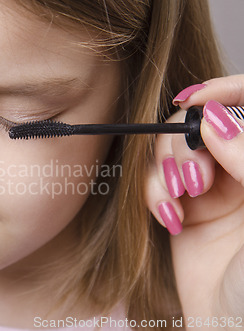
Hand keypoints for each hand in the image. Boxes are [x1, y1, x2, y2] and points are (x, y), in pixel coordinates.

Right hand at [145, 75, 243, 327]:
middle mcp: (242, 169)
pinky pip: (156, 181)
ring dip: (164, 172)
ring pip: (173, 150)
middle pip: (202, 123)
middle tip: (192, 181)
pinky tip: (168, 218)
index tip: (197, 100)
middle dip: (186, 146)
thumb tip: (213, 114)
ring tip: (175, 204)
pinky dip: (153, 194)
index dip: (226, 90)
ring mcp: (214, 189)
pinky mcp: (185, 208)